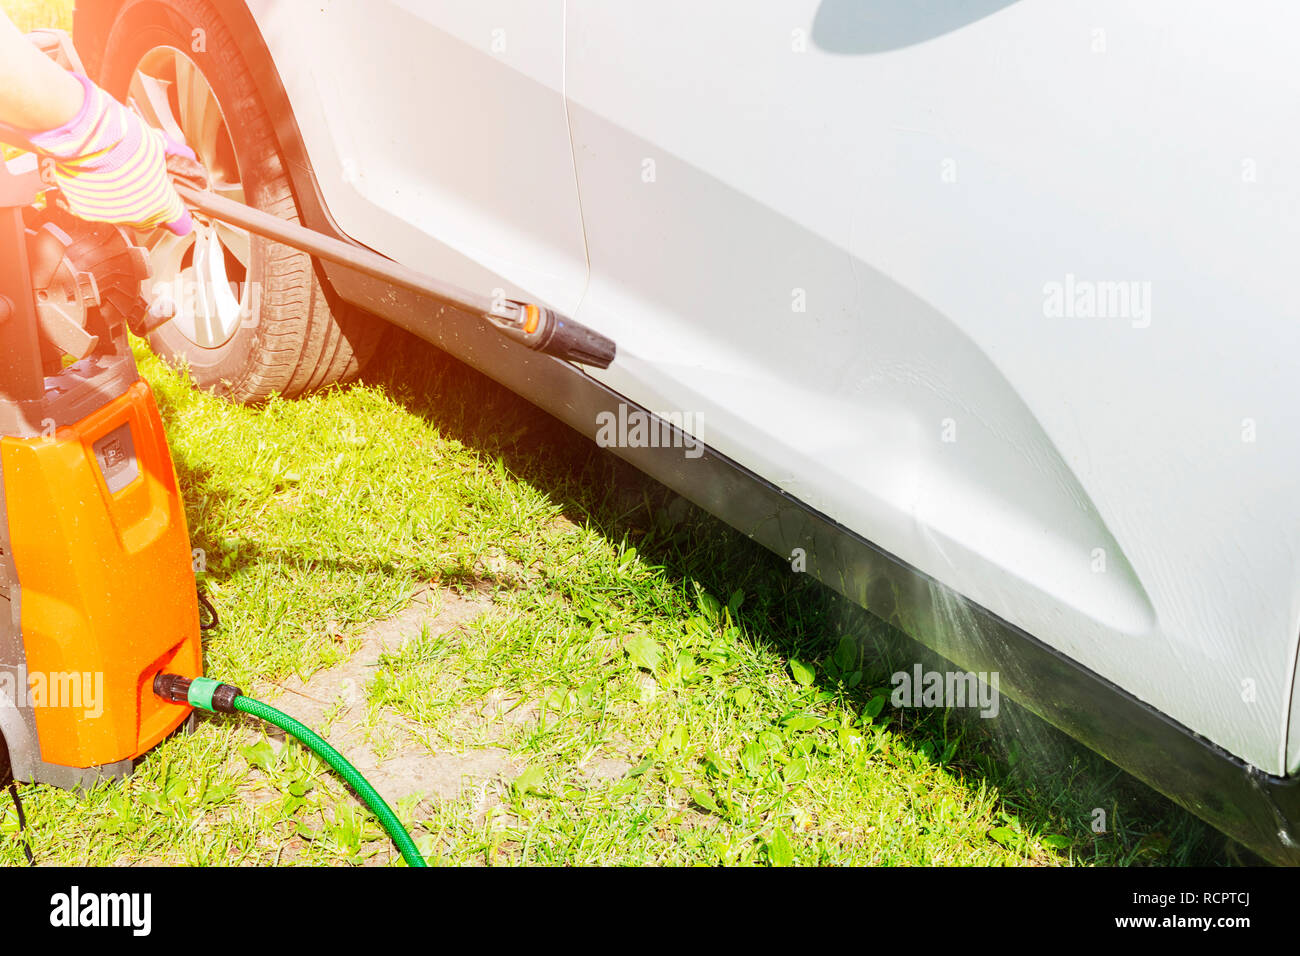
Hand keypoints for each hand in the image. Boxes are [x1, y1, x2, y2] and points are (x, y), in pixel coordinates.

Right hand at [25, 73, 193, 235]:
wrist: (83, 132)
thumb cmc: (123, 136)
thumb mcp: (157, 144)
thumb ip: (175, 156)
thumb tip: (187, 156)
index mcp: (161, 203)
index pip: (181, 224)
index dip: (179, 214)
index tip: (174, 204)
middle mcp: (137, 215)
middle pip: (150, 222)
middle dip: (150, 206)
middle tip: (141, 183)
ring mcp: (110, 215)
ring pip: (123, 216)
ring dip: (122, 201)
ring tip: (114, 174)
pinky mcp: (84, 210)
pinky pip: (96, 208)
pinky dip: (96, 196)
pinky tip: (95, 177)